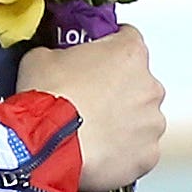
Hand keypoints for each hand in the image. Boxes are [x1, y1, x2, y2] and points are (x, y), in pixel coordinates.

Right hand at [16, 26, 166, 191]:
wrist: (47, 146)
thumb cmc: (48, 102)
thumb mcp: (39, 57)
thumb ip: (58, 53)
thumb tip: (55, 58)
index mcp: (128, 54)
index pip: (127, 37)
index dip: (108, 45)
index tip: (97, 54)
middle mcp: (148, 86)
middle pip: (138, 81)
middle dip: (117, 88)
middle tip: (87, 97)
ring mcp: (151, 122)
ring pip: (141, 117)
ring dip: (122, 120)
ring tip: (91, 128)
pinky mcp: (148, 154)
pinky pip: (138, 149)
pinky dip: (123, 150)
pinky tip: (98, 149)